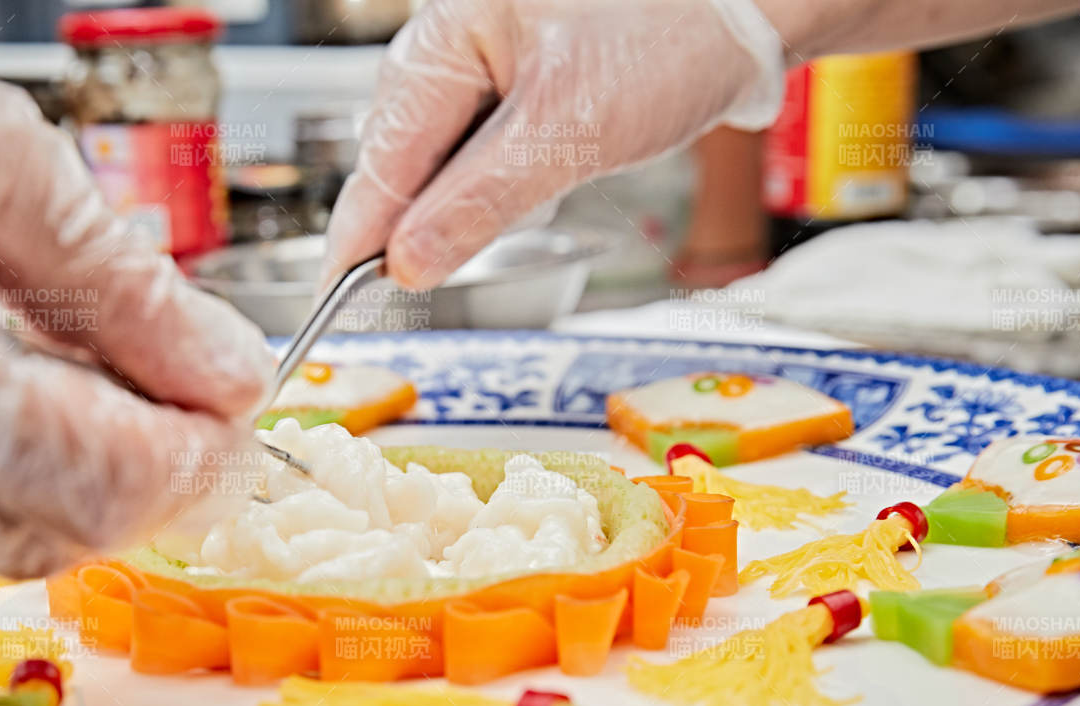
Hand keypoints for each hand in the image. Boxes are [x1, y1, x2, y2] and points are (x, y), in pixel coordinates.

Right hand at [322, 0, 785, 289]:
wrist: (748, 4)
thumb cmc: (672, 34)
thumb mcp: (568, 134)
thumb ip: (478, 203)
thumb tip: (406, 264)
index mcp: (447, 34)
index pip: (381, 158)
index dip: (355, 238)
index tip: (331, 302)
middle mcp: (451, 41)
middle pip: (397, 157)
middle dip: (396, 228)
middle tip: (385, 300)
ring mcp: (481, 58)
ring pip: (434, 157)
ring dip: (440, 211)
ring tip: (439, 260)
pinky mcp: (514, 80)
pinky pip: (471, 146)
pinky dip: (475, 188)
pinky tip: (491, 210)